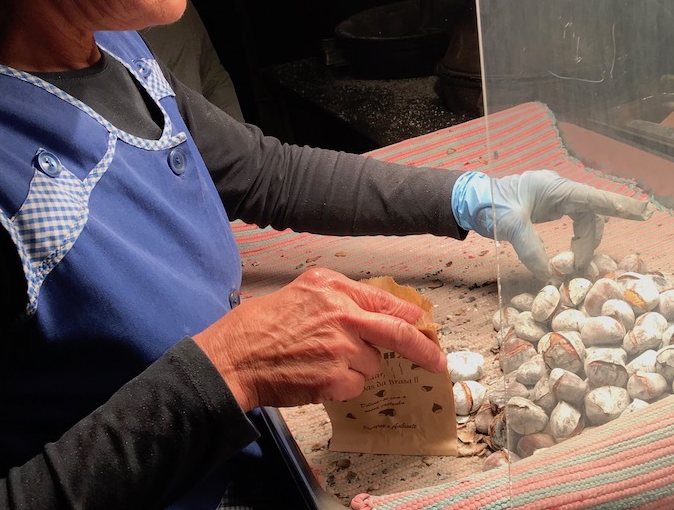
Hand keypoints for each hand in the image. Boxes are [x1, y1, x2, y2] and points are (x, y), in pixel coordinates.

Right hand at [193, 268, 445, 410]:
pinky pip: (356, 385)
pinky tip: (317, 377)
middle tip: (438, 361)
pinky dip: (343, 385)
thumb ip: (341, 297)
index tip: (425, 324)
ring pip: (372, 363)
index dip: (411, 316)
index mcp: (335, 288)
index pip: (386, 302)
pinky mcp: (335, 378)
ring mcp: (341, 347)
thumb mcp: (304, 291)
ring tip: (322, 361)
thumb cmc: (262, 325)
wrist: (235, 357)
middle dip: (424, 348)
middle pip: (399, 332)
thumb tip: (378, 312)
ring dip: (357, 367)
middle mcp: (343, 314)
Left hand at [452, 169, 651, 278]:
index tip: (642, 212)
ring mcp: (554, 197)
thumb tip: (549, 274)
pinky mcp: (548, 207)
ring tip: (573, 265)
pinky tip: (573, 254)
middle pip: (591, 213)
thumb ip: (530, 247)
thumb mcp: (509, 226)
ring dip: (585, 242)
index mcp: (554, 187)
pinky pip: (574, 221)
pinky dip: (577, 239)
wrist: (469, 199)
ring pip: (585, 219)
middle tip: (582, 266)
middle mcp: (558, 189)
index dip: (619, 206)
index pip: (593, 197)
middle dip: (592, 240)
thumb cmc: (488, 205)